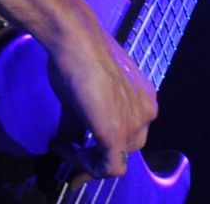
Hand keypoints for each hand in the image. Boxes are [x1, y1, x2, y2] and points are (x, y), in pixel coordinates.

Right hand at [45, 25, 157, 178]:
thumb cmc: (78, 58)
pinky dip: (84, 166)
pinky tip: (64, 147)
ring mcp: (134, 124)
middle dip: (95, 158)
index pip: (129, 135)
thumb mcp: (85, 97)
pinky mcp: (116, 134)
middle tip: (68, 154)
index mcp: (143, 100)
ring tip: (62, 147)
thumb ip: (83, 123)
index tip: (75, 148)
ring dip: (86, 162)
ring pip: (116, 162)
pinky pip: (106, 167)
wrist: (76, 42)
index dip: (103, 146)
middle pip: (124, 150)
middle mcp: (146, 112)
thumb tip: (67, 141)